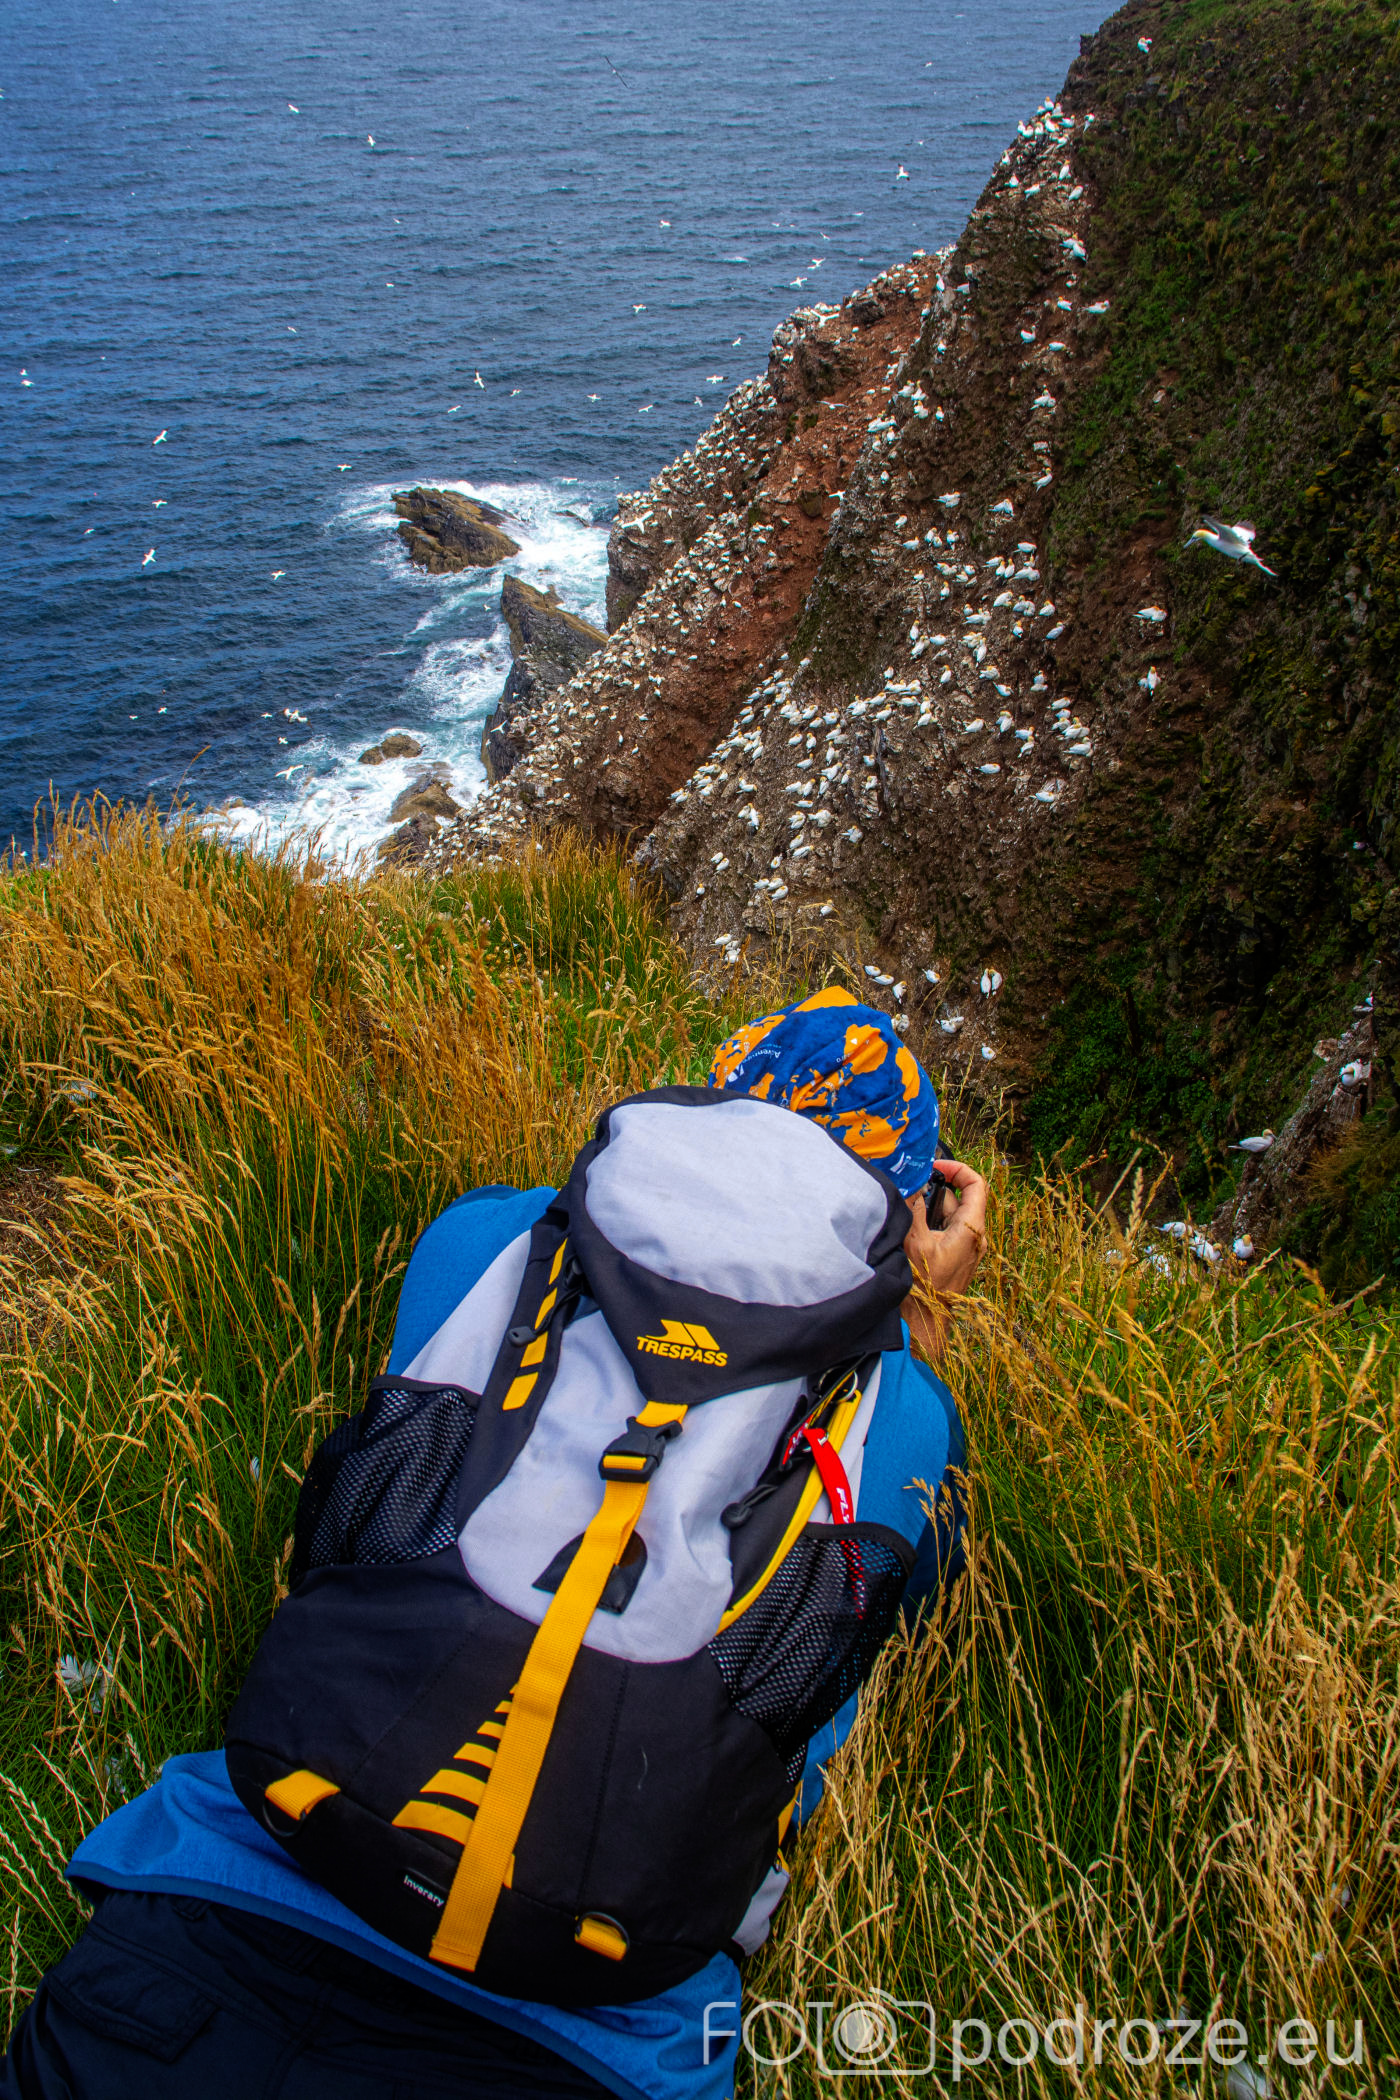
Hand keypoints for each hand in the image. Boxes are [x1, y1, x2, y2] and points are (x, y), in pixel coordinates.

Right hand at [901, 1159, 987, 1359]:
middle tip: (910, 1188)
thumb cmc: (923, 1291)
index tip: (933, 1166)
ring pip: (948, 1216)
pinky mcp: (954, 1262)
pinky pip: (943, 1233)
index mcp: (972, 1230)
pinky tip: (906, 1231)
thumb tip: (911, 1182)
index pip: (976, 1184)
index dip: (956, 1168)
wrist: (922, 1329)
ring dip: (927, 1209)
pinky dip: (927, 1225)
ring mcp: (965, 1252)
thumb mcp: (914, 1241)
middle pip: (959, 1199)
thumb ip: (913, 1207)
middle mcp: (974, 1239)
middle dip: (933, 1190)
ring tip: (904, 1210)